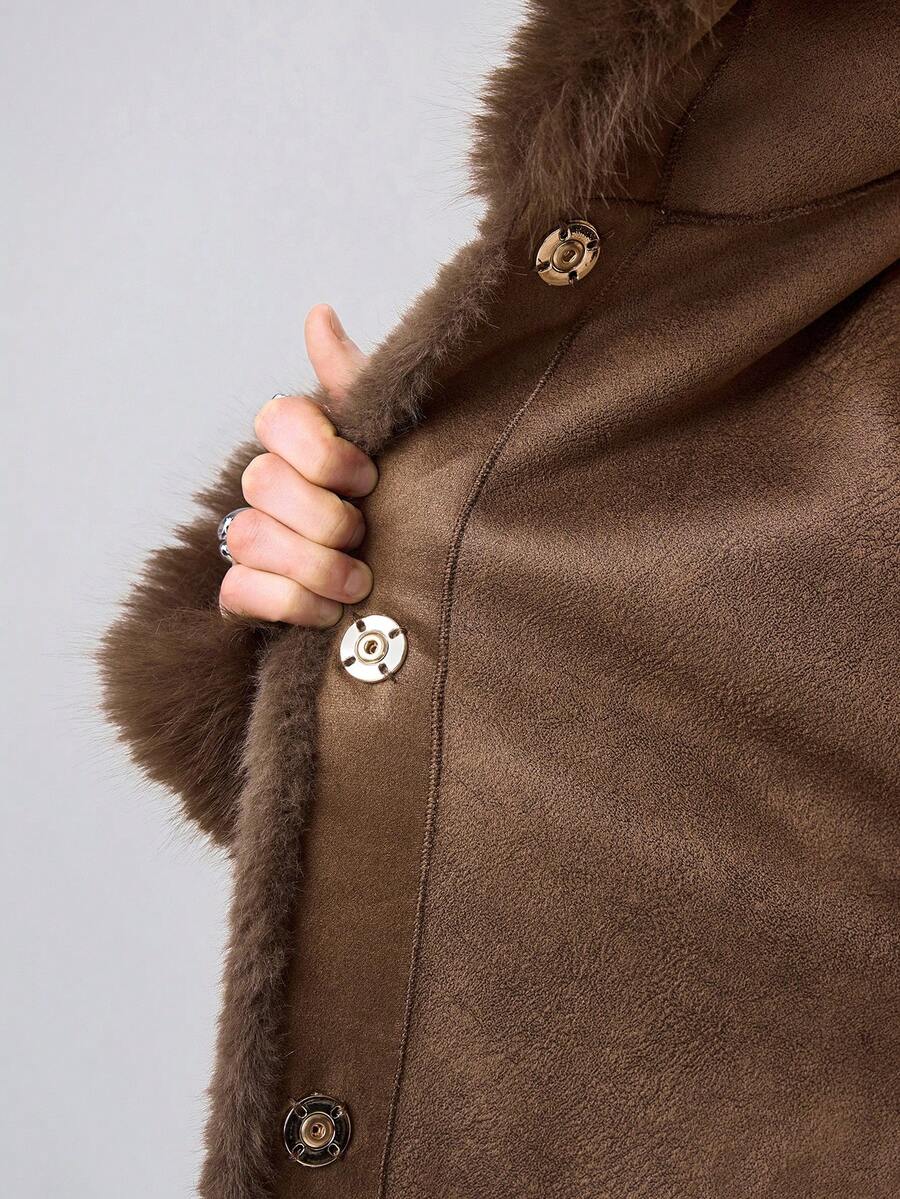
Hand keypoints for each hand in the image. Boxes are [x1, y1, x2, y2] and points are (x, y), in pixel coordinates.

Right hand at [219, 304, 374, 626]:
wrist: (404, 583)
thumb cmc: (395, 502)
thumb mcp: (391, 439)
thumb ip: (353, 381)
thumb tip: (319, 314)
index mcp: (298, 443)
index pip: (277, 419)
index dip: (324, 453)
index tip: (369, 477)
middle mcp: (265, 486)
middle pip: (263, 483)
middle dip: (325, 517)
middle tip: (364, 534)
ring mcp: (249, 538)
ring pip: (248, 536)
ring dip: (312, 565)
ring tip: (357, 582)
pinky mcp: (244, 592)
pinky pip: (239, 591)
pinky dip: (289, 603)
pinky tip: (327, 612)